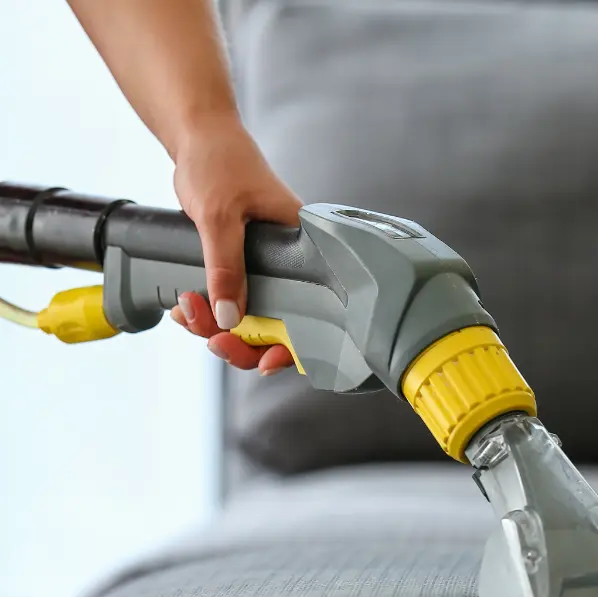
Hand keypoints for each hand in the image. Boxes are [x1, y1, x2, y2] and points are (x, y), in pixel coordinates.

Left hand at [168, 116, 302, 374]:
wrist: (199, 137)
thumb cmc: (220, 162)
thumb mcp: (218, 218)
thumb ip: (225, 268)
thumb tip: (228, 318)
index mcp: (304, 248)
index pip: (313, 313)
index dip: (291, 346)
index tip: (264, 360)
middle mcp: (291, 261)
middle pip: (278, 325)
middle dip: (241, 340)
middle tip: (211, 339)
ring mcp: (267, 265)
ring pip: (250, 316)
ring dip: (214, 324)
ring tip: (185, 311)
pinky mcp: (244, 263)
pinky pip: (231, 299)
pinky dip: (207, 309)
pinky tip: (186, 304)